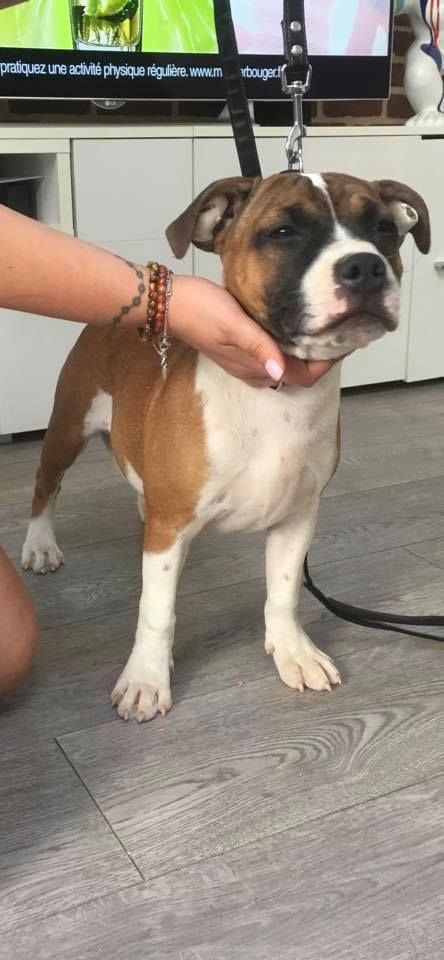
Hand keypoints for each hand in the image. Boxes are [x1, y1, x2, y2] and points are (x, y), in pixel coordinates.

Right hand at [169, 275, 340, 387]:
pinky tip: (299, 322)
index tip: (348, 341)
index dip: (329, 362)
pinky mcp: (242, 348)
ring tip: (329, 324)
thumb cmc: (200, 309)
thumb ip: (258, 347)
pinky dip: (292, 342)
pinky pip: (275, 352)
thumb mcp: (232, 324)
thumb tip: (279, 371)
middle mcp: (255, 369)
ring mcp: (248, 360)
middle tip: (345, 329)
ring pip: (288, 362)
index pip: (304, 375)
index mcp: (256, 366)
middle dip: (323, 356)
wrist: (169, 303)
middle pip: (300, 371)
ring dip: (309, 349)